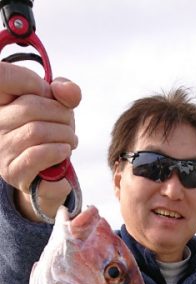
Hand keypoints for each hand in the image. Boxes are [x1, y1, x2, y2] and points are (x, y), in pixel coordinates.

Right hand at [0, 62, 80, 219]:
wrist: (50, 177)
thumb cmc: (52, 136)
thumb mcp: (59, 107)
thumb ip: (65, 91)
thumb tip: (64, 89)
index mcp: (2, 101)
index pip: (5, 75)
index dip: (34, 81)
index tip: (51, 96)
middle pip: (30, 106)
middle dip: (61, 114)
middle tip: (70, 126)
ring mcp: (1, 148)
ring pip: (36, 131)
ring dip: (64, 135)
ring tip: (70, 141)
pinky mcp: (12, 171)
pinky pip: (36, 156)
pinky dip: (58, 151)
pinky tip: (64, 151)